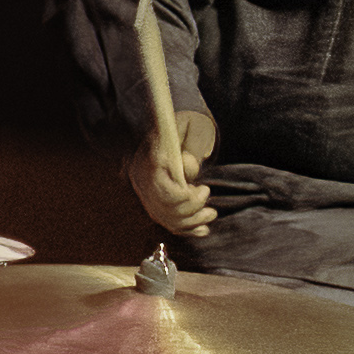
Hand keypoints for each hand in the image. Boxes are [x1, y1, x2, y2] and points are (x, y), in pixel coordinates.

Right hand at [120, 105, 219, 241]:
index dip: (183, 197)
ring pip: (165, 218)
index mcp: (149, 158)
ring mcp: (146, 190)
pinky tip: (203, 229)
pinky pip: (167, 222)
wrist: (178, 125)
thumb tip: (188, 171)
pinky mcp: (154, 199)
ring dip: (191, 221)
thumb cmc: (191, 123)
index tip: (203, 189)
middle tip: (206, 194)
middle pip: (163, 207)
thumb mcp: (197, 126)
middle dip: (191, 210)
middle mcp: (142, 177)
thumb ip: (193, 146)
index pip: (161, 188)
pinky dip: (186, 230)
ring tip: (210, 213)